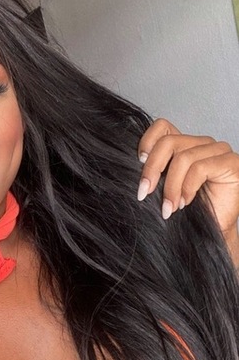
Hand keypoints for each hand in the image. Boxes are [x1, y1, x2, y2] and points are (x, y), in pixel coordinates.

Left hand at [137, 118, 238, 236]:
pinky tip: (185, 202)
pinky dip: (187, 188)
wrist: (208, 233)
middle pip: (169, 143)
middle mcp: (201, 143)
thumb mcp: (163, 188)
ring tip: (169, 208)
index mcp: (184, 145)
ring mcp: (218, 150)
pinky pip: (200, 168)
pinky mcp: (231, 162)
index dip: (147, 141)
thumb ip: (154, 172)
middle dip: (152, 170)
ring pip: (183, 158)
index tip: (138, 162)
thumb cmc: (187, 212)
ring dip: (171, 188)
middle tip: (144, 193)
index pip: (162, 126)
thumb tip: (130, 166)